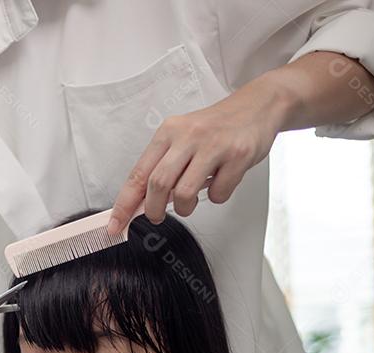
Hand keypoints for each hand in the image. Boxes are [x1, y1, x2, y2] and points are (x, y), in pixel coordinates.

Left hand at [107, 79, 285, 234]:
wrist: (258, 106)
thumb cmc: (216, 127)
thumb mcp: (182, 138)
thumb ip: (162, 166)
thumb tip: (140, 203)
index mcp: (168, 132)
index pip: (138, 174)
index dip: (124, 204)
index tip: (115, 224)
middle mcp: (188, 136)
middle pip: (158, 184)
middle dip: (154, 209)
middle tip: (157, 216)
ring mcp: (214, 145)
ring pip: (185, 192)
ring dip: (185, 207)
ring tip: (190, 202)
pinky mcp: (238, 155)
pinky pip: (218, 193)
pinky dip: (217, 196)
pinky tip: (220, 182)